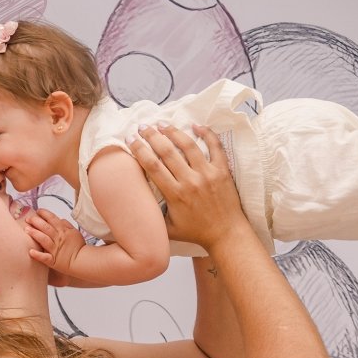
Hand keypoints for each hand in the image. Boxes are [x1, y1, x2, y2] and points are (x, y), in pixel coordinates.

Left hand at [26, 209, 86, 275]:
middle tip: (28, 219)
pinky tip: (30, 252)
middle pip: (46, 227)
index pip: (52, 219)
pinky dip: (38, 255)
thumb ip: (67, 225)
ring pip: (44, 239)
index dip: (44, 213)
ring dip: (35, 234)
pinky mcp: (53, 260)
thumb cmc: (78, 247)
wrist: (83, 261)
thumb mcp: (75, 232)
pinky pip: (45, 257)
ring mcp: (55, 249)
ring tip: (26, 230)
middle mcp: (58, 239)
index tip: (38, 211)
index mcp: (63, 231)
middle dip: (36, 221)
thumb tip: (60, 219)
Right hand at [128, 124, 245, 250]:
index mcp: (175, 195)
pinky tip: (195, 125)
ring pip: (188, 145)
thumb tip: (137, 202)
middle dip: (152, 136)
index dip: (139, 149)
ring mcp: (208, 174)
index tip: (131, 139)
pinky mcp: (222, 171)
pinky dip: (206, 133)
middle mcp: (190, 181)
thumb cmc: (196, 232)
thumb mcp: (168, 228)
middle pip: (167, 151)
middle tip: (143, 126)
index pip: (152, 166)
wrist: (226, 234)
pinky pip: (215, 146)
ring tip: (162, 124)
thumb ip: (153, 214)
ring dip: (173, 131)